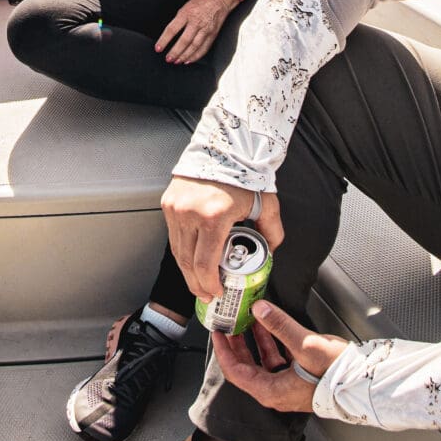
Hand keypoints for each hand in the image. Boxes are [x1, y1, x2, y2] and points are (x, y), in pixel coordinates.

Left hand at [155, 0, 237, 65]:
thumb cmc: (201, 2)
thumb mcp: (185, 7)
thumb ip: (178, 20)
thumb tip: (169, 35)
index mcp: (186, 14)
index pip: (172, 29)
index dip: (164, 40)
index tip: (158, 48)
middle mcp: (196, 22)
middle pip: (184, 41)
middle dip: (175, 52)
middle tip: (168, 59)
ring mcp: (206, 29)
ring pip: (194, 47)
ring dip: (184, 56)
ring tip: (177, 61)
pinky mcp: (212, 35)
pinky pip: (204, 48)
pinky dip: (196, 56)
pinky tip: (189, 60)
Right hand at [162, 175, 283, 299]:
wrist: (223, 146)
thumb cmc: (243, 172)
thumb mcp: (265, 203)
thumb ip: (272, 231)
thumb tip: (272, 251)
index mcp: (214, 216)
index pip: (205, 264)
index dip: (209, 284)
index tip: (215, 292)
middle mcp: (190, 213)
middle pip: (186, 262)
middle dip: (196, 284)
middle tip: (204, 294)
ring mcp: (176, 208)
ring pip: (176, 250)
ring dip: (186, 270)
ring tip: (197, 281)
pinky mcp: (168, 202)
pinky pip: (173, 235)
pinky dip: (182, 250)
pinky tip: (191, 257)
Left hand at [210, 302, 344, 413]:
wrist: (362, 383)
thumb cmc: (337, 374)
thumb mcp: (305, 345)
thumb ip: (280, 325)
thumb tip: (260, 310)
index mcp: (271, 391)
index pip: (235, 372)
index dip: (224, 351)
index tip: (217, 333)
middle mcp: (276, 392)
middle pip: (246, 367)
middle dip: (237, 344)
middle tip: (229, 325)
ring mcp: (287, 387)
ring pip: (262, 362)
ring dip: (255, 340)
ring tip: (250, 320)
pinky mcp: (298, 379)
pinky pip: (277, 361)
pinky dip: (272, 343)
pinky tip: (273, 327)